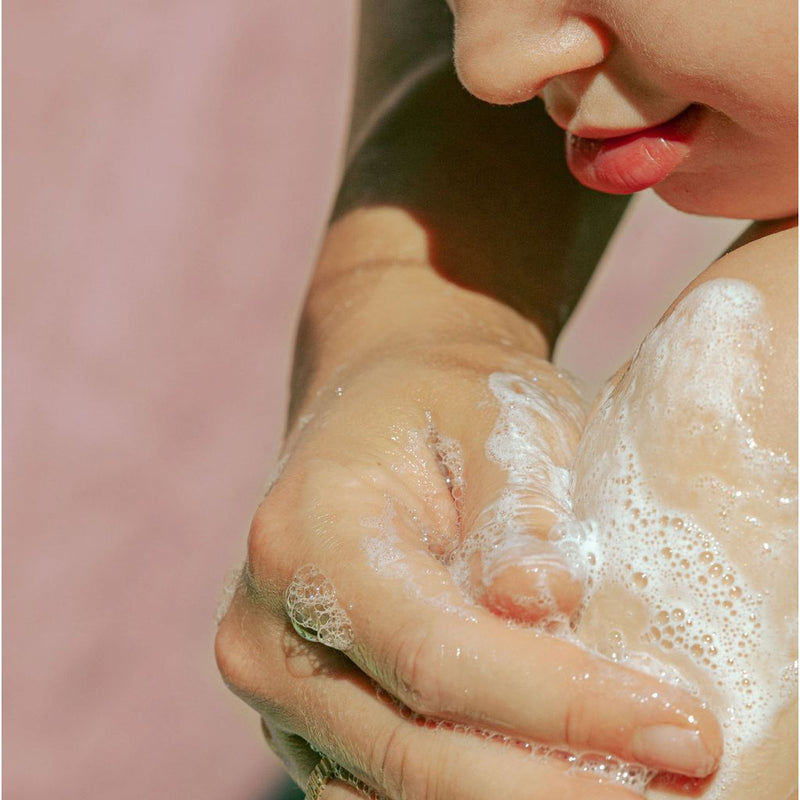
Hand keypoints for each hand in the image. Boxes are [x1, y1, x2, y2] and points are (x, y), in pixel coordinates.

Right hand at [216, 340, 721, 799]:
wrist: (379, 416)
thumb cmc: (441, 405)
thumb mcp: (495, 419)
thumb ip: (519, 504)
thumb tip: (547, 604)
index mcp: (303, 538)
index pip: (431, 652)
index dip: (558, 703)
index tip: (676, 727)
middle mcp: (265, 628)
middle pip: (413, 750)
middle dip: (553, 783)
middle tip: (676, 779)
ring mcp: (276, 687)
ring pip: (400, 788)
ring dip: (522, 797)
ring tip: (628, 782)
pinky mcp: (307, 720)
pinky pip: (388, 788)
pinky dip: (478, 791)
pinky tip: (555, 774)